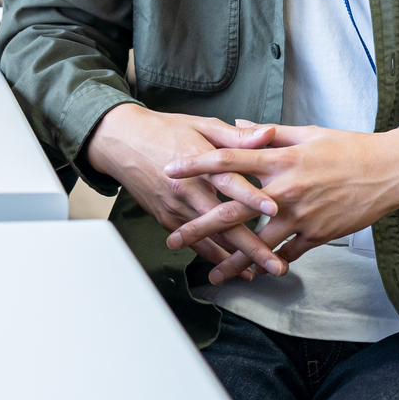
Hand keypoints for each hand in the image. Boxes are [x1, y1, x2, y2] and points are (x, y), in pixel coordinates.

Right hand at [84, 104, 288, 280]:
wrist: (123, 142)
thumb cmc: (165, 130)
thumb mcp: (202, 126)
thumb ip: (237, 136)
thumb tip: (269, 133)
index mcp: (200, 163)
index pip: (230, 181)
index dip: (252, 196)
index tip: (275, 209)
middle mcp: (188, 190)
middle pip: (224, 222)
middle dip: (252, 246)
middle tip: (275, 265)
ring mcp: (176, 208)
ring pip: (210, 239)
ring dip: (235, 259)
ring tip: (259, 274)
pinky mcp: (167, 219)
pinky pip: (193, 243)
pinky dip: (213, 257)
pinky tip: (230, 268)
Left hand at [162, 124, 398, 285]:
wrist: (389, 169)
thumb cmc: (348, 147)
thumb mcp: (308, 133)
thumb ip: (270, 133)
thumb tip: (238, 127)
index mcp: (279, 158)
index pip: (228, 160)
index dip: (196, 166)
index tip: (170, 171)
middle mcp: (285, 188)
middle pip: (233, 209)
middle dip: (200, 226)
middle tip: (173, 238)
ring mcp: (301, 215)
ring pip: (259, 242)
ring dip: (233, 259)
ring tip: (212, 273)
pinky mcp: (318, 234)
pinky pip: (288, 254)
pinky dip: (270, 264)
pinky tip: (255, 274)